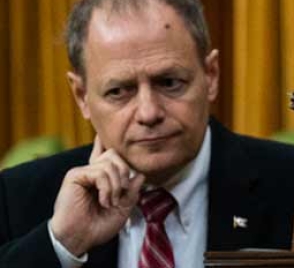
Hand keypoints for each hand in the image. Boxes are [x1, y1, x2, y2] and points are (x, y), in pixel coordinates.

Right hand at [49, 136, 145, 256]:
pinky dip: (107, 187)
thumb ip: (132, 190)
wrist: (80, 239)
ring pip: (110, 163)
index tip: (102, 133)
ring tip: (111, 202)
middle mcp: (92, 172)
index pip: (105, 154)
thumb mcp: (124, 208)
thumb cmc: (98, 226)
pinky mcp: (75, 176)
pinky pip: (100, 172)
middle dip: (124, 173)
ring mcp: (83, 172)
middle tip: (122, 194)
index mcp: (102, 178)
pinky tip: (104, 201)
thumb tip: (140, 174)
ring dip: (116, 185)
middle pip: (115, 154)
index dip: (104, 142)